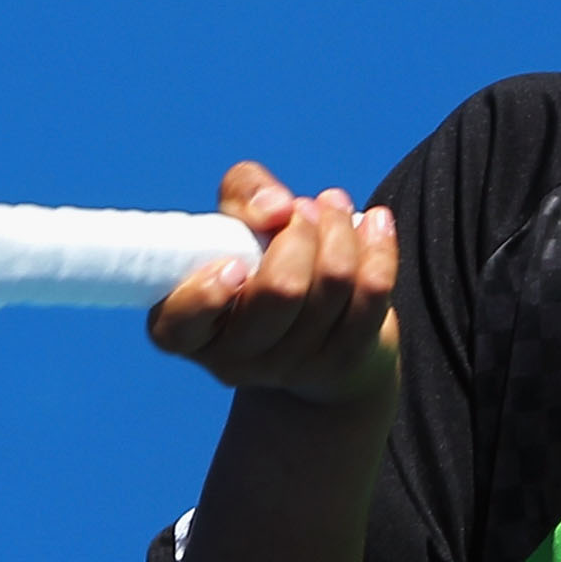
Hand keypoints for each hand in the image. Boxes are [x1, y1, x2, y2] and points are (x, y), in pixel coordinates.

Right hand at [148, 162, 398, 408]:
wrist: (317, 326)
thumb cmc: (260, 258)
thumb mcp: (237, 218)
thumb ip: (244, 194)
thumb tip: (278, 208)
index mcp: (186, 329)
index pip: (181, 325)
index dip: (208, 293)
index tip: (237, 262)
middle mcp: (232, 359)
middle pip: (281, 290)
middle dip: (302, 231)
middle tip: (304, 209)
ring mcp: (289, 368)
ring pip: (333, 283)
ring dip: (339, 229)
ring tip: (334, 206)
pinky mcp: (342, 362)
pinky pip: (373, 295)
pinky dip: (379, 248)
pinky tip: (375, 223)